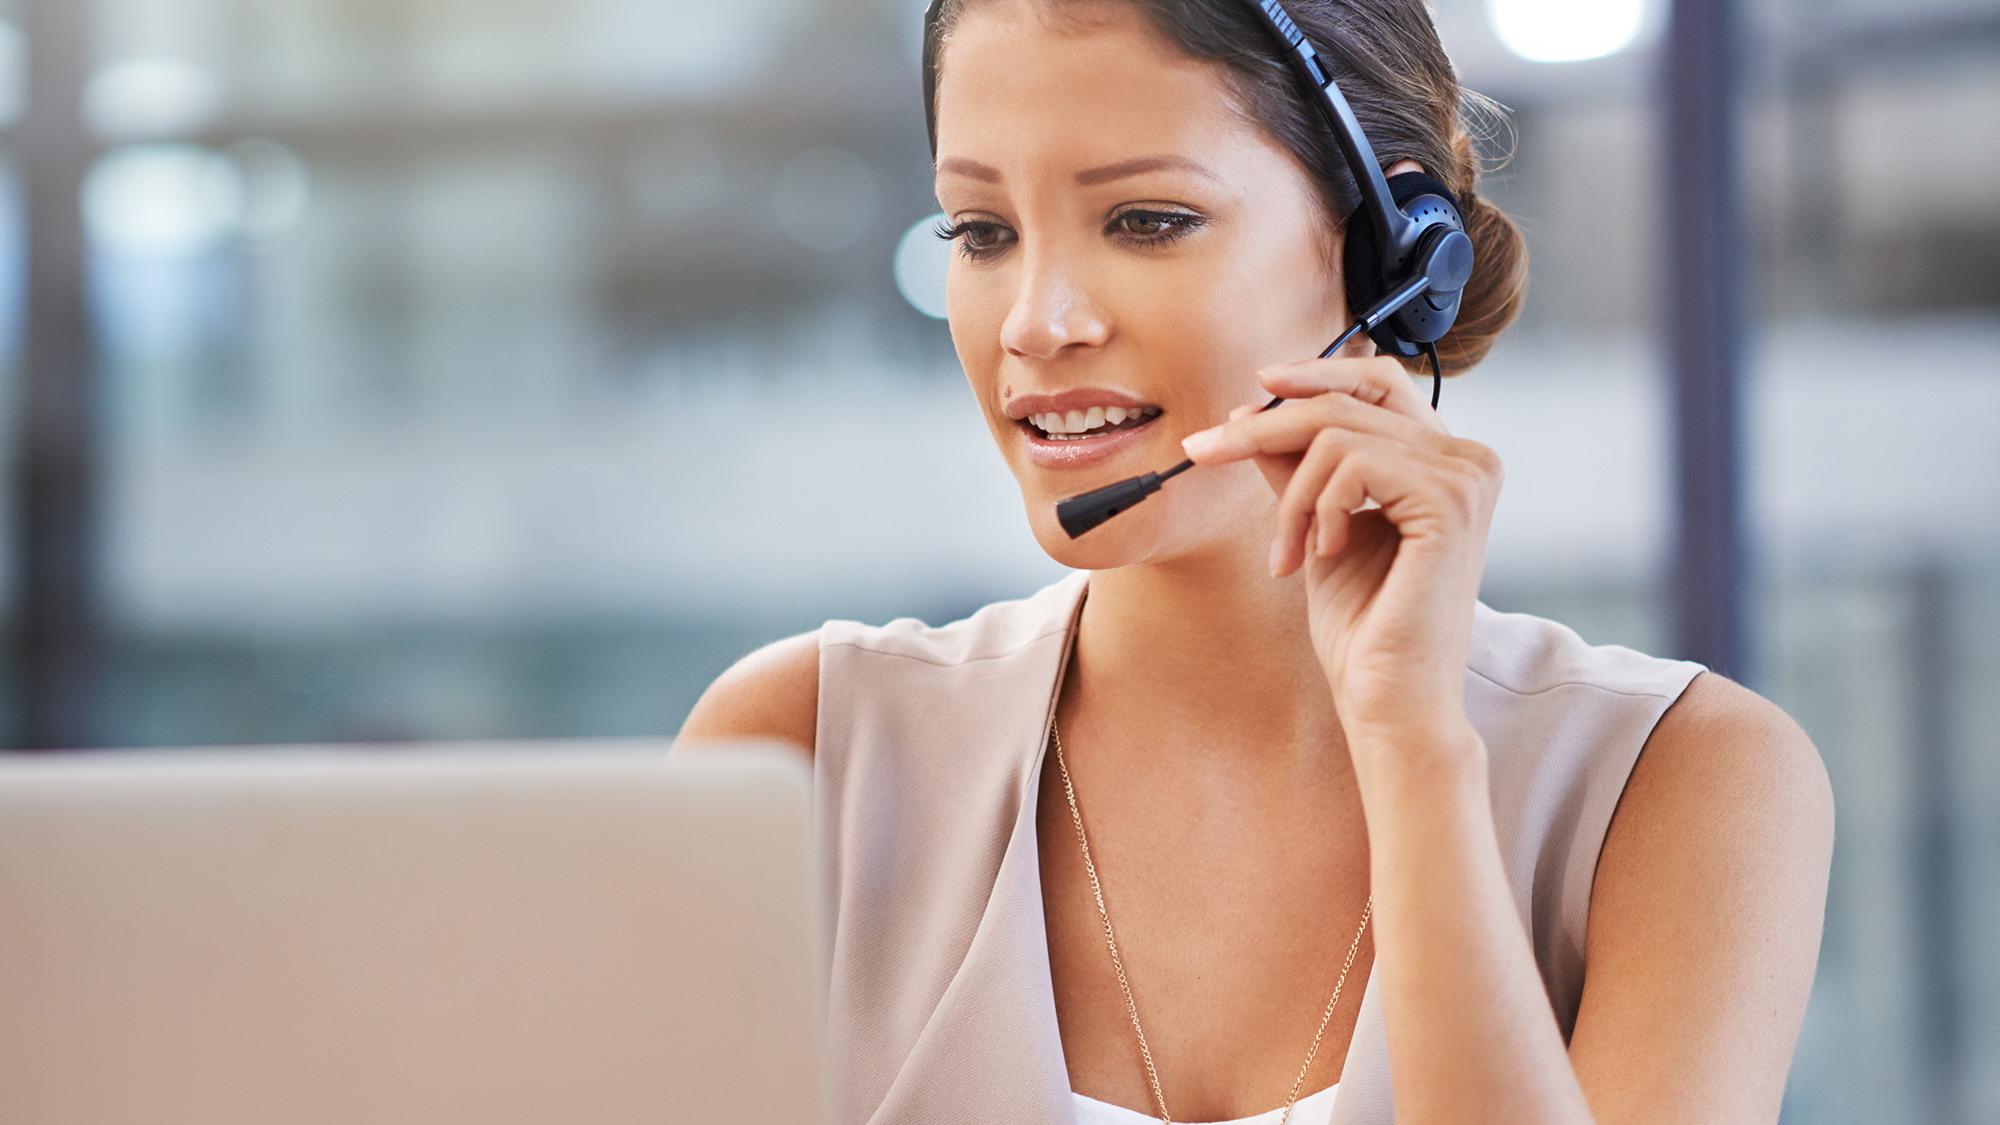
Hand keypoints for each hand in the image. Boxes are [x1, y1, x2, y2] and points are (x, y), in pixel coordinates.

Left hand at [1180, 356, 1501, 769]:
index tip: (1254, 391)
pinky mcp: (1451, 502)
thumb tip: (1252, 411)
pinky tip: (1324, 555)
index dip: (1315, 373)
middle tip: (1203, 451)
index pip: (1379, 382)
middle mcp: (1469, 459)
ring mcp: (1466, 477)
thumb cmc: (1364, 627)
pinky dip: (1315, 509)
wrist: (1390, 699)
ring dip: (1290, 497)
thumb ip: (1299, 467)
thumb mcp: (1318, 525)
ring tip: (1290, 553)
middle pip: (1346, 400)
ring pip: (1336, 433)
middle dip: (1264, 426)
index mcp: (1447, 461)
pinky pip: (1350, 465)